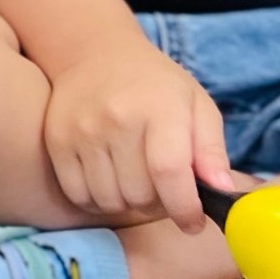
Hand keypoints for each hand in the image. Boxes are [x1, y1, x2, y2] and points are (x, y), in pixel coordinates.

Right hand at [44, 36, 233, 233]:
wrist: (96, 55)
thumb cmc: (156, 86)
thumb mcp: (197, 105)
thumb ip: (212, 149)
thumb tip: (222, 190)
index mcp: (160, 109)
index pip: (169, 172)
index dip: (184, 207)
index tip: (192, 223)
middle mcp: (117, 119)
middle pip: (138, 194)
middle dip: (157, 206)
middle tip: (163, 193)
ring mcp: (82, 131)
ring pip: (108, 200)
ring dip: (127, 205)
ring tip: (137, 187)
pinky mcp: (57, 142)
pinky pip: (78, 195)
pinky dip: (97, 201)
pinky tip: (110, 184)